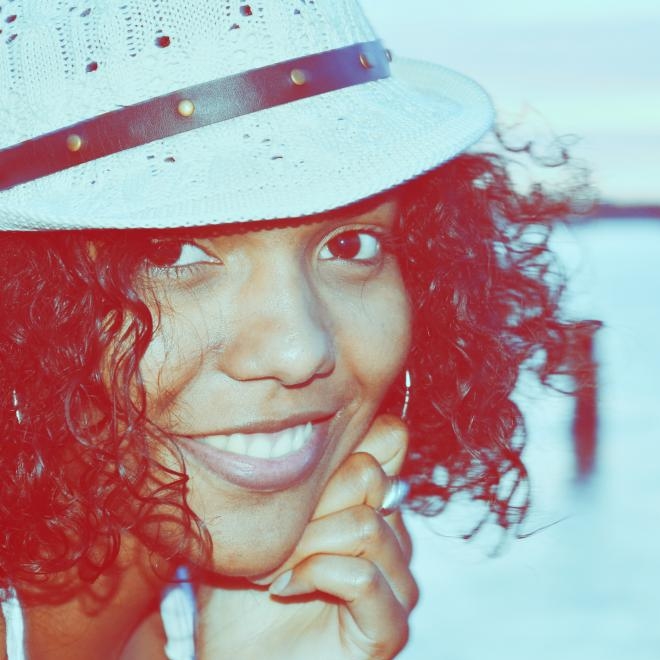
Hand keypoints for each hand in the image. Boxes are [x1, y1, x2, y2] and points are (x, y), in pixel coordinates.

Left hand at [196, 414, 417, 659]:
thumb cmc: (243, 594)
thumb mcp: (256, 520)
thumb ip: (283, 474)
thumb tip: (282, 420)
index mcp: (369, 503)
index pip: (389, 438)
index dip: (342, 444)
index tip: (292, 480)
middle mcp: (392, 536)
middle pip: (372, 473)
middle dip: (311, 502)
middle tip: (275, 536)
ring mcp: (397, 582)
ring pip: (366, 525)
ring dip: (305, 544)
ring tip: (272, 568)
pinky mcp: (389, 626)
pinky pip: (362, 575)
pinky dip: (314, 574)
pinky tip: (285, 588)